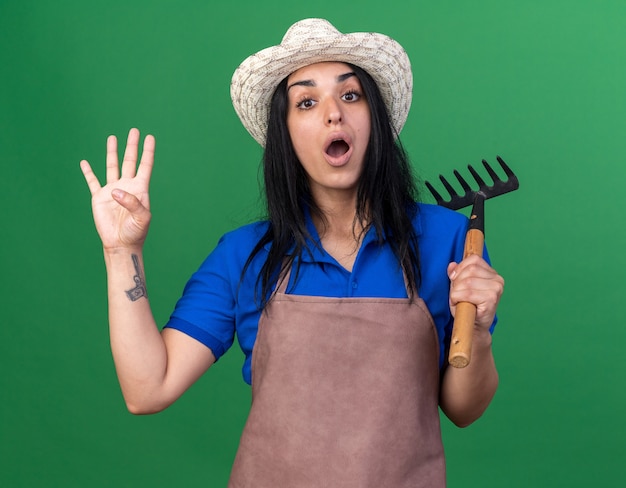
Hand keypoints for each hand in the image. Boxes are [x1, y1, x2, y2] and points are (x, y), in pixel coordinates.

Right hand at [80, 128, 154, 250]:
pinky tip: (85, 162)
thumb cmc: (135, 232)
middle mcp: (127, 186)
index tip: (150, 137)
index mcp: (140, 189)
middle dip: (131, 146)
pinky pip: (92, 181)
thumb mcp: (141, 217)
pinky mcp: (99, 197)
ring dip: (112, 152)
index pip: (145, 165)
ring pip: (112, 166)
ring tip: (113, 137)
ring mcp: (112, 191)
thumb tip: (115, 190)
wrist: (121, 244)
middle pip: (129, 161)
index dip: (148, 152)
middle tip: (134, 130)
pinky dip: (88, 172)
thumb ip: (132, 202)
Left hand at [447, 254, 503, 330]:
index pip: (474, 259)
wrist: (473, 327)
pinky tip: (460, 305)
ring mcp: (496, 289)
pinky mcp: (491, 299)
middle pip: (469, 270)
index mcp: (492, 273)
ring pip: (467, 282)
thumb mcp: (459, 287)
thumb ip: (456, 274)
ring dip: (456, 292)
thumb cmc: (467, 306)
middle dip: (457, 282)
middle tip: (456, 294)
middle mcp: (497, 279)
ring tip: (458, 300)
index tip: (454, 279)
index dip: (460, 268)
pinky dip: (457, 298)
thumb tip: (451, 265)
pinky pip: (467, 293)